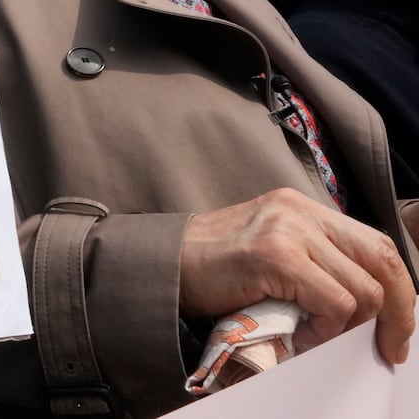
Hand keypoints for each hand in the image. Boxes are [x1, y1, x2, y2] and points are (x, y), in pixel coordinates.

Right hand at [180, 188, 415, 363]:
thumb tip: (366, 304)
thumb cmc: (212, 270)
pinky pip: (335, 301)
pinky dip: (326, 328)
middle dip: (399, 312)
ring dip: (348, 325)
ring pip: (365, 288)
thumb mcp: (272, 253)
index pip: (376, 245)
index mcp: (302, 207)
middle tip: (389, 347)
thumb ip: (314, 263)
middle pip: (383, 260)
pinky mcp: (276, 254)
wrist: (160, 267)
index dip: (401, 290)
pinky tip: (300, 332)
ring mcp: (288, 229)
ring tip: (314, 333)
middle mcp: (299, 210)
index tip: (397, 330)